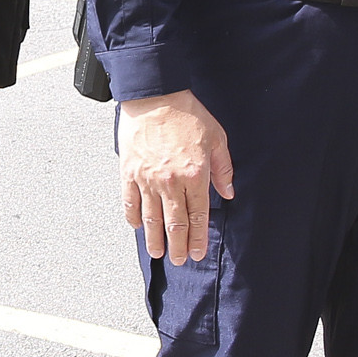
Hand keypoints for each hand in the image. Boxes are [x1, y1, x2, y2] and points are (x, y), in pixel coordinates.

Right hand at [120, 90, 233, 263]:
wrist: (154, 95)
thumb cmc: (187, 113)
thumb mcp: (217, 138)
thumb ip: (223, 169)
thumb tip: (228, 193)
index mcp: (194, 175)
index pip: (198, 215)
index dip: (198, 238)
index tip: (198, 253)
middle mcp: (170, 182)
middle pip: (174, 223)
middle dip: (178, 246)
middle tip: (180, 260)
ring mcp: (147, 179)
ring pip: (151, 218)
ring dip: (155, 239)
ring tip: (158, 253)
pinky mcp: (129, 172)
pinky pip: (130, 201)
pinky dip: (133, 217)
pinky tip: (137, 227)